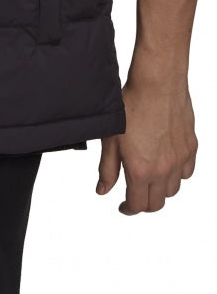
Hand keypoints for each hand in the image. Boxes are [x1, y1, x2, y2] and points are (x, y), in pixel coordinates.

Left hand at [96, 74, 197, 214]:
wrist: (156, 84)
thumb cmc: (132, 106)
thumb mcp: (111, 140)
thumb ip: (107, 169)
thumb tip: (103, 190)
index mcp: (141, 170)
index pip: (138, 205)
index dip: (128, 209)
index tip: (123, 206)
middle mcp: (164, 170)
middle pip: (157, 203)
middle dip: (144, 203)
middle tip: (134, 195)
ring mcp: (180, 159)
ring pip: (173, 189)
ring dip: (160, 189)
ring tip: (148, 178)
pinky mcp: (191, 147)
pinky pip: (187, 172)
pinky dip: (177, 175)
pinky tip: (166, 165)